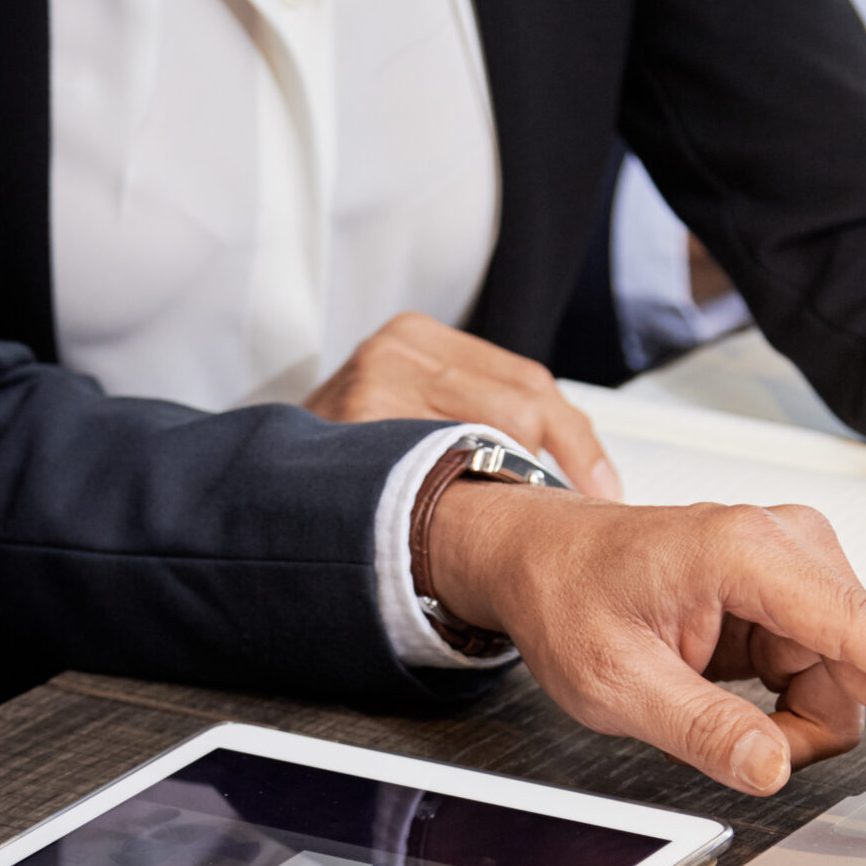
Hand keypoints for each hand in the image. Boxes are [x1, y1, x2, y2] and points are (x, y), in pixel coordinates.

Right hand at [306, 313, 622, 500]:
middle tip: (570, 514)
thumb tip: (577, 467)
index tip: (603, 486)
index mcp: (420, 339)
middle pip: (520, 411)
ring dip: (514, 491)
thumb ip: (480, 414)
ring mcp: (371, 390)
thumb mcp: (414, 410)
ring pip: (489, 443)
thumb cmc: (349, 455)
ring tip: (520, 525)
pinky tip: (472, 527)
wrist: (262, 484)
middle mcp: (395, 354)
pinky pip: (442, 476)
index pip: (529, 384)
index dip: (578, 443)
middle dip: (554, 470)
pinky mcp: (355, 434)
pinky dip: (468, 504)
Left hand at [424, 485, 865, 814]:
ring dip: (793, 726)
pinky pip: (827, 680)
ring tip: (707, 708)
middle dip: (819, 731)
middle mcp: (795, 550)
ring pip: (849, 687)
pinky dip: (786, 710)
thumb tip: (773, 768)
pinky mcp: (800, 598)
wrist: (542, 557)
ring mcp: (803, 571)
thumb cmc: (570, 595)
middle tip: (818, 766)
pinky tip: (730, 695)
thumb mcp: (615, 682)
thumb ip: (701, 729)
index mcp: (752, 556)